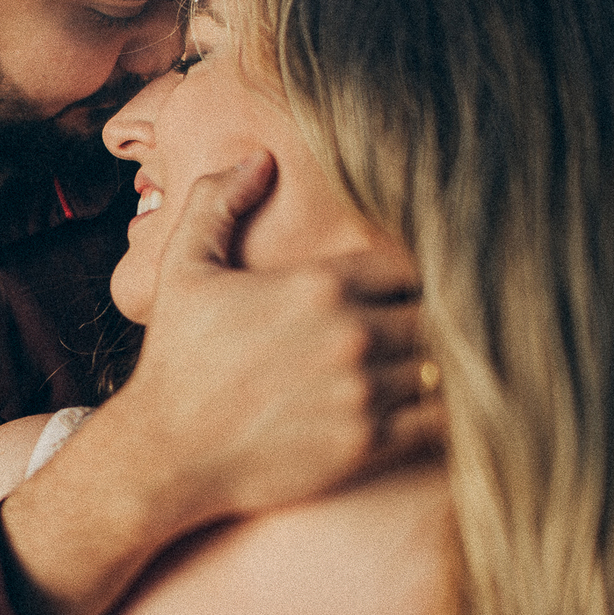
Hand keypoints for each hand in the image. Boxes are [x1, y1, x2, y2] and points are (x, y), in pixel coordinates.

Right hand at [119, 154, 443, 533]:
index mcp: (319, 283)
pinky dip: (448, 411)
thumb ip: (218, 205)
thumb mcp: (184, 270)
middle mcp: (350, 333)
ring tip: (442, 365)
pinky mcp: (367, 444)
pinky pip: (440, 419)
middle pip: (439, 309)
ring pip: (445, 362)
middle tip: (437, 326)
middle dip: (437, 315)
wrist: (165, 455)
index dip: (418, 272)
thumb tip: (258, 160)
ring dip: (445, 362)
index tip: (411, 287)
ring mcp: (362, 391)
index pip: (412, 260)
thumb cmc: (177, 360)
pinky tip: (434, 406)